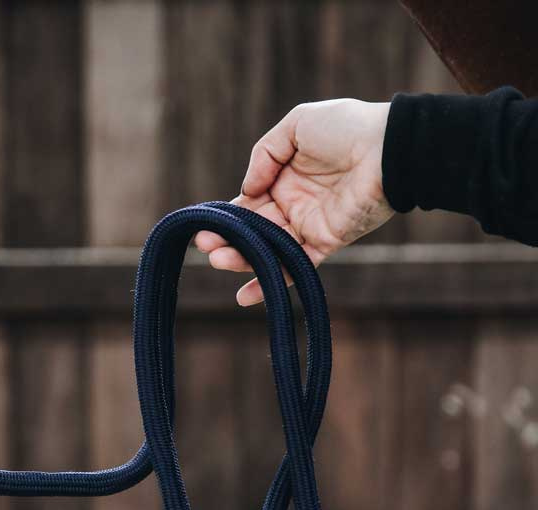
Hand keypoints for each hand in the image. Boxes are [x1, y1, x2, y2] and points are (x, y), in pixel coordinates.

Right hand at [195, 99, 394, 305]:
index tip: (206, 224)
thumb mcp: (297, 125)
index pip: (248, 202)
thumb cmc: (348, 128)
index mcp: (284, 177)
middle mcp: (293, 203)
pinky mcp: (325, 242)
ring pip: (267, 248)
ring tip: (217, 260)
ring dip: (241, 259)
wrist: (389, 148)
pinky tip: (244, 297)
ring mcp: (308, 225)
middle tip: (205, 247)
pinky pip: (294, 267)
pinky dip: (271, 282)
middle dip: (227, 239)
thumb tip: (246, 191)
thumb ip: (264, 154)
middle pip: (252, 229)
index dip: (227, 215)